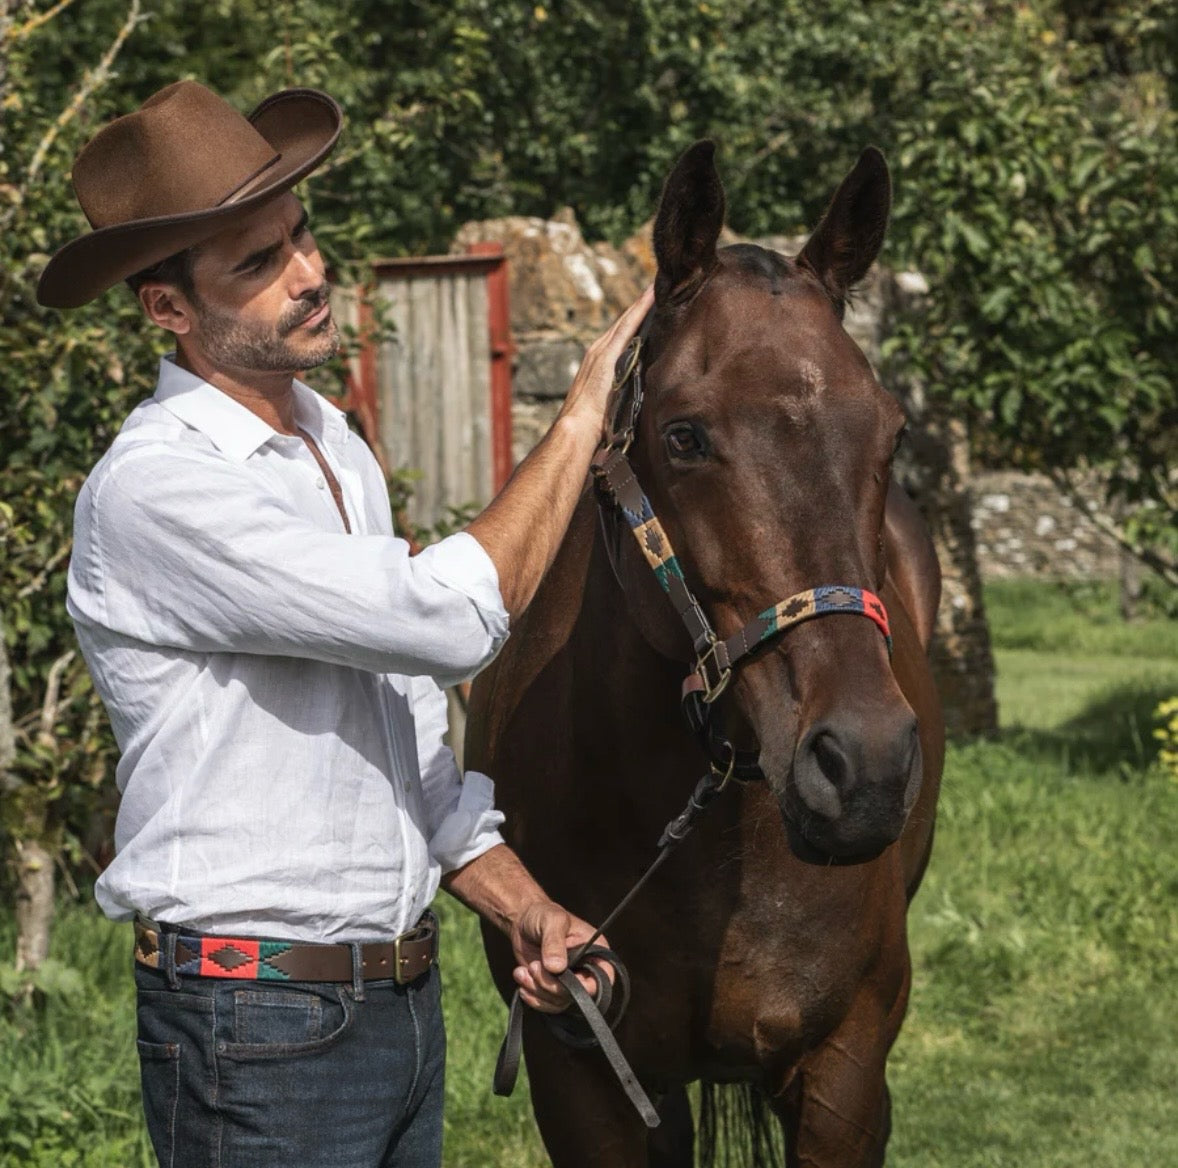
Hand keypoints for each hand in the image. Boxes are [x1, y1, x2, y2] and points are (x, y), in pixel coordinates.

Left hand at [509, 900, 613, 1013]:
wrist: (523, 921)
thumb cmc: (543, 915)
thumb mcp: (551, 921)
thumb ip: (554, 942)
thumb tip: (556, 968)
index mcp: (597, 950)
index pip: (604, 978)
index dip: (586, 985)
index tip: (562, 978)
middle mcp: (587, 969)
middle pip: (578, 994)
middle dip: (551, 985)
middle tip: (533, 967)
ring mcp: (570, 981)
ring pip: (560, 1001)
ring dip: (538, 991)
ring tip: (523, 971)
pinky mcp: (554, 988)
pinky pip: (548, 1004)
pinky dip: (532, 996)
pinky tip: (521, 978)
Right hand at [559, 285, 653, 432]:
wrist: (577, 427)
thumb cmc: (594, 424)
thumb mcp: (611, 403)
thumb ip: (622, 392)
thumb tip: (640, 396)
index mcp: (600, 362)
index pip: (622, 335)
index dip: (635, 320)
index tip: (650, 306)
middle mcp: (599, 351)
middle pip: (624, 323)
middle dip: (640, 306)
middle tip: (657, 287)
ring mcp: (603, 350)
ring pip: (627, 319)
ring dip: (642, 302)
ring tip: (657, 287)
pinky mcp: (609, 353)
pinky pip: (628, 325)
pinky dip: (640, 309)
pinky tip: (652, 296)